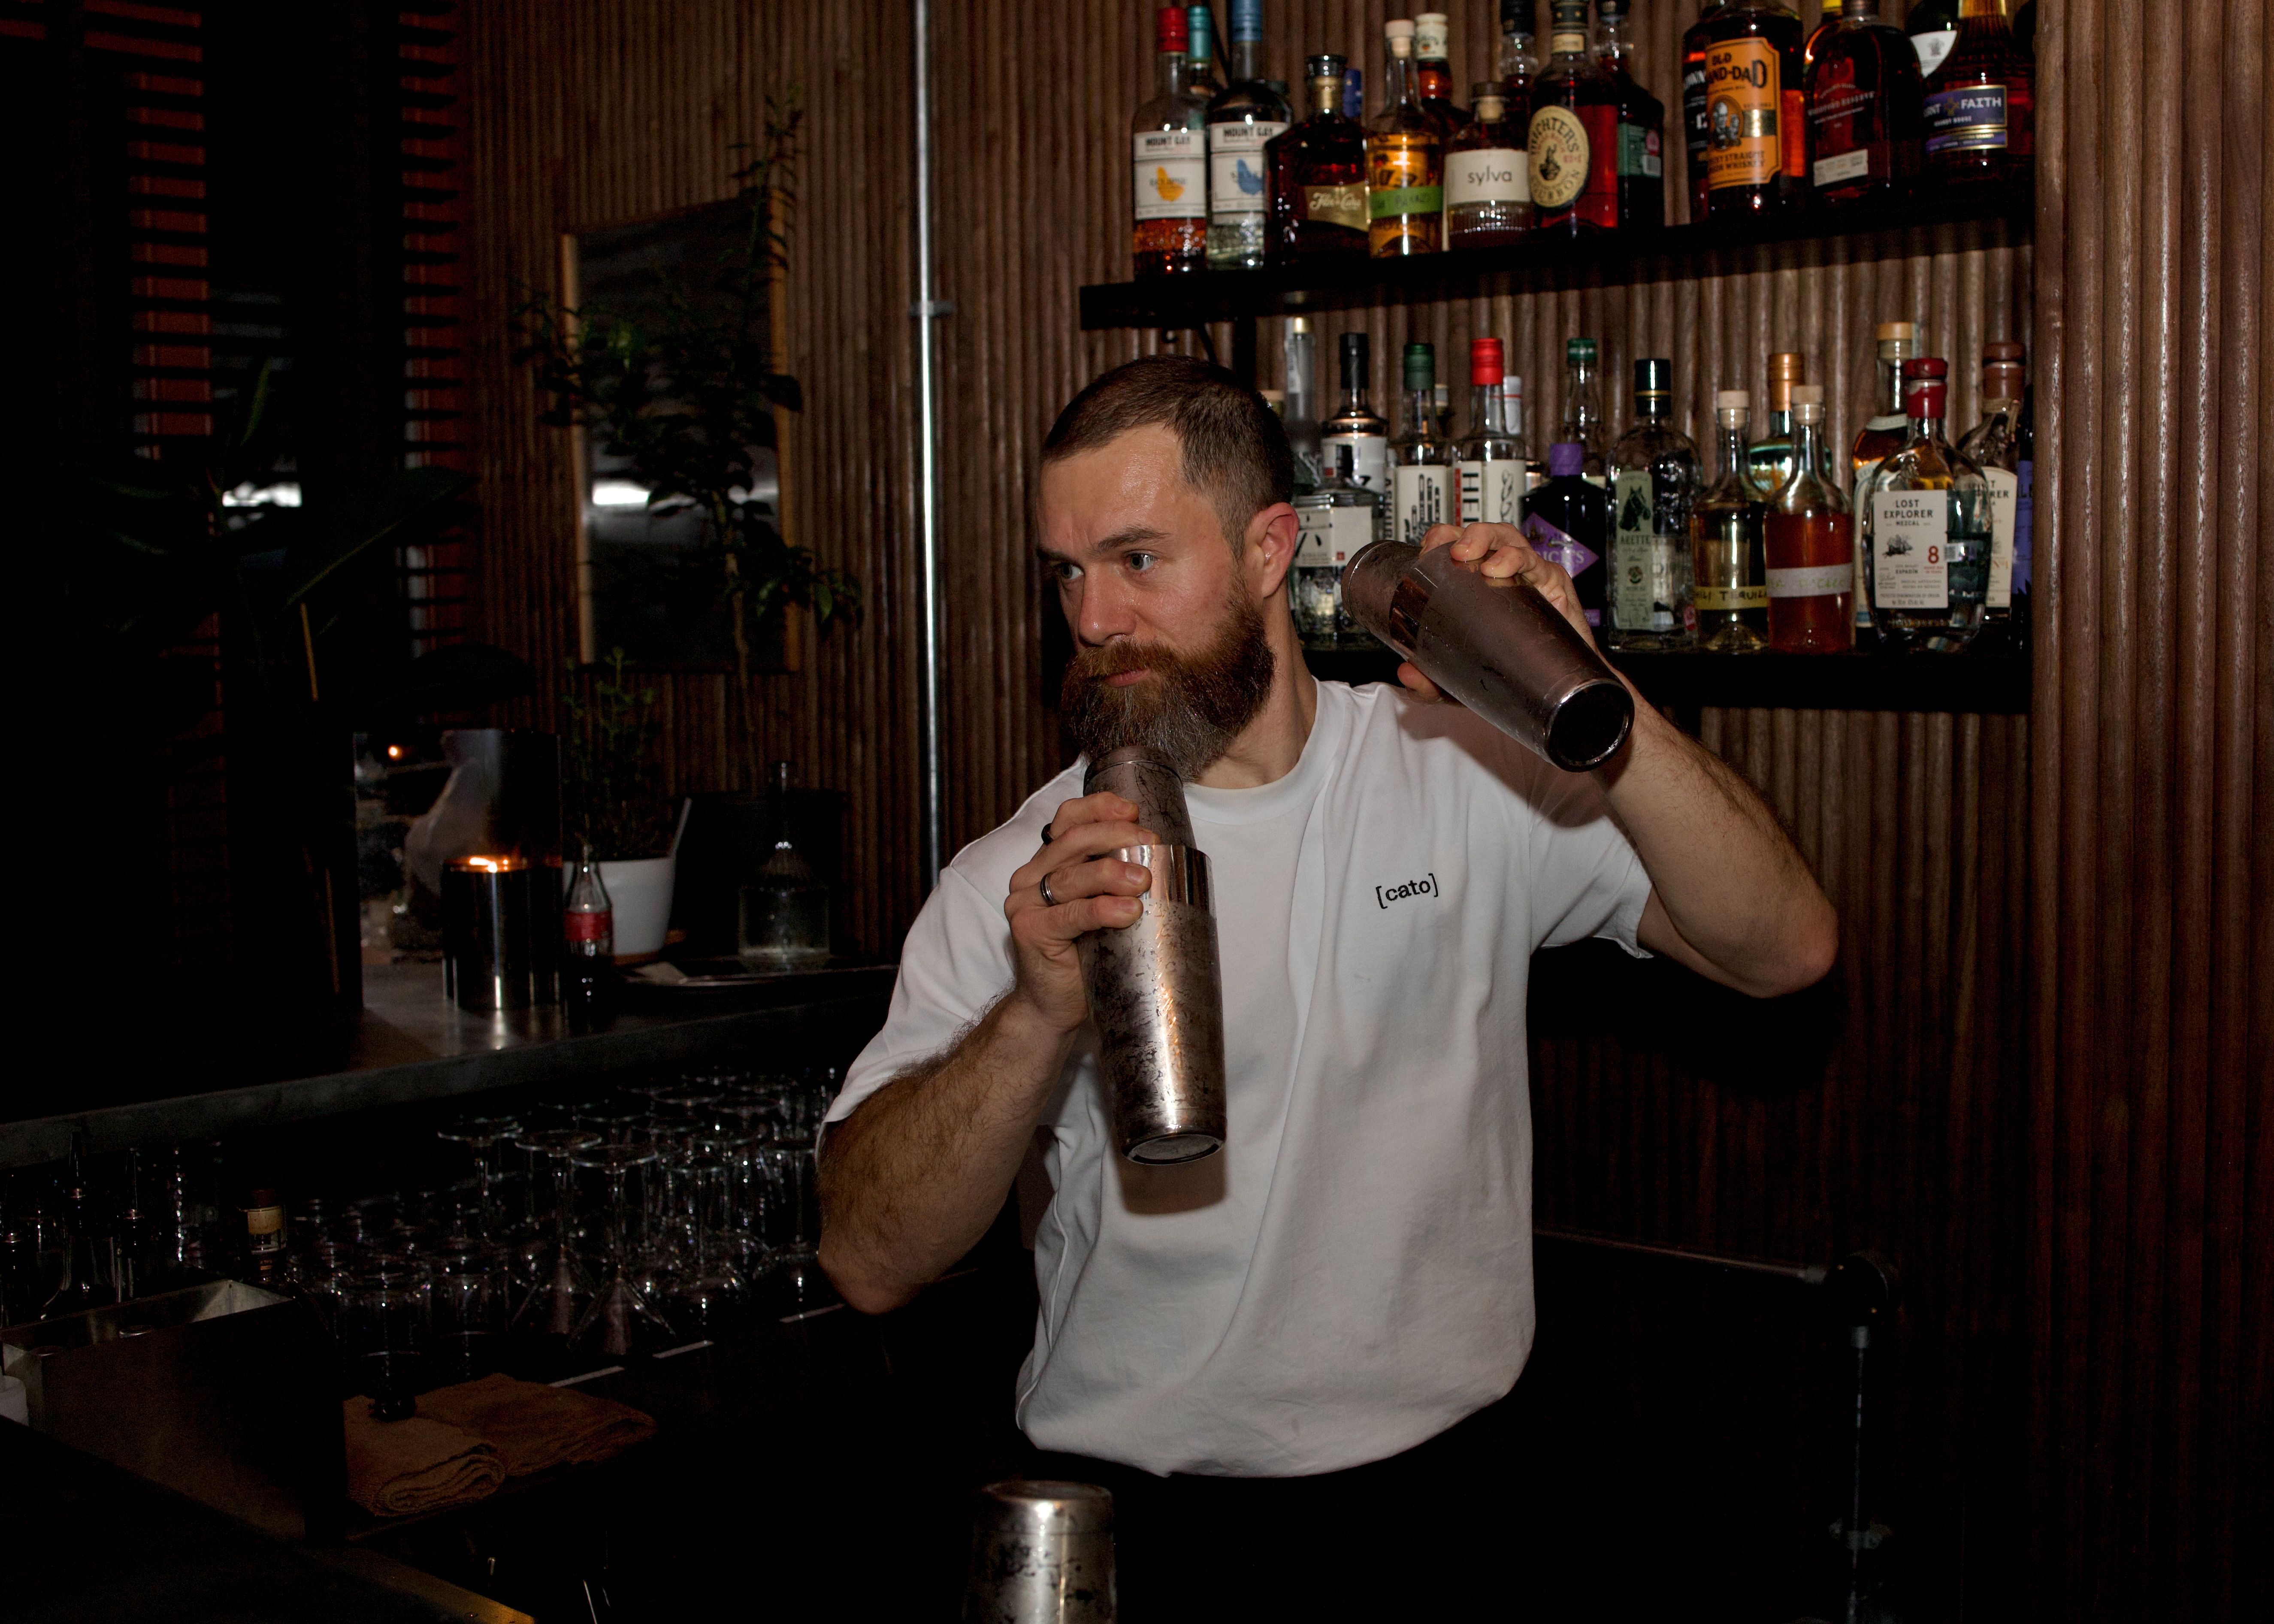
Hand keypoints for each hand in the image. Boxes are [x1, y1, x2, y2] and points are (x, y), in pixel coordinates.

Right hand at [1003, 792, 1157, 1032]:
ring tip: (1144, 879)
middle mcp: (1030, 877)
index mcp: (1047, 863)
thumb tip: (1160, 858)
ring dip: (1112, 872)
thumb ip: (1112, 882)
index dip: (1099, 808)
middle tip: (1150, 843)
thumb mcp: (1100, 909)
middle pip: (1073, 841)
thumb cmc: (1081, 956)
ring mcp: (1025, 903)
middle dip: (1116, 836)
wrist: (1052, 1005)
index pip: (1067, 820)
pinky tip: (1128, 911)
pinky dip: (1102, 909)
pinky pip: (1071, 913)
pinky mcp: (1029, 930)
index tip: (1133, 811)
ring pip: (1072, 875)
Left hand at [1394, 521, 1597, 701]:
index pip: (1455, 544)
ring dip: (1489, 540)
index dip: (1440, 538)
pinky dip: (1519, 560)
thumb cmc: (1509, 672)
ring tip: (1472, 556)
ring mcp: (1529, 575)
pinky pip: (1539, 564)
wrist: (1554, 689)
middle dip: (1465, 534)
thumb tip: (1406, 675)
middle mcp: (1503, 572)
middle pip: (1483, 535)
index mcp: (1477, 580)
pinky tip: (1502, 569)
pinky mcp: (1554, 586)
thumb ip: (1430, 682)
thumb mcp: (1459, 682)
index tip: (1424, 551)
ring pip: (1510, 540)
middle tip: (1451, 551)